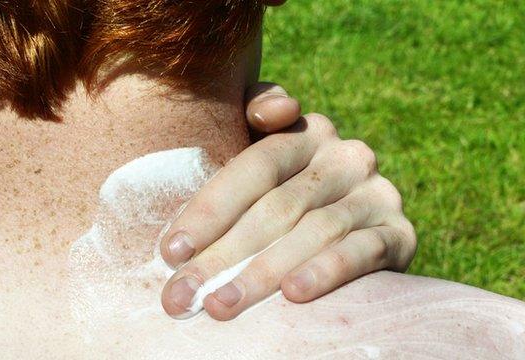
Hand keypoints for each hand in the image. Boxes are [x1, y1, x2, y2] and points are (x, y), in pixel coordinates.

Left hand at [159, 83, 415, 319]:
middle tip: (183, 294)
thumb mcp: (269, 152)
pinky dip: (326, 271)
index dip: (211, 209)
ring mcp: (377, 193)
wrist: (357, 227)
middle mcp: (346, 156)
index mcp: (307, 132)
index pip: (254, 167)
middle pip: (277, 206)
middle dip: (224, 254)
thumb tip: (275, 109)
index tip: (171, 252)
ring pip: (314, 231)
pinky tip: (293, 295)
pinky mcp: (400, 233)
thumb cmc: (290, 193)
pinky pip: (362, 252)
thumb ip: (257, 114)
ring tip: (222, 304)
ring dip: (263, 272)